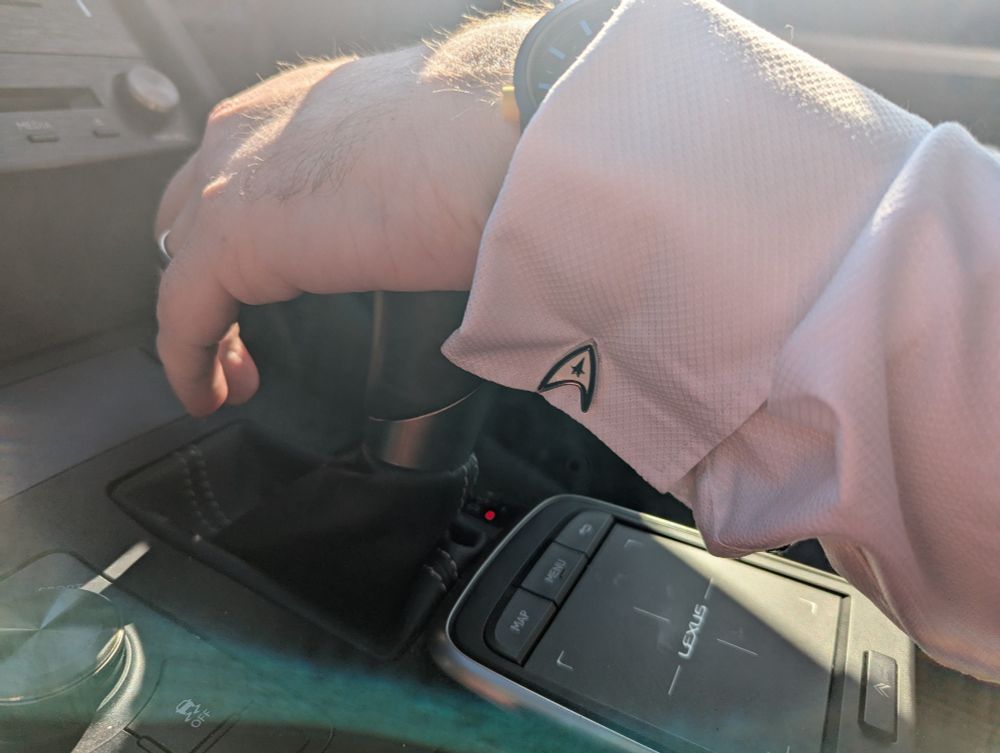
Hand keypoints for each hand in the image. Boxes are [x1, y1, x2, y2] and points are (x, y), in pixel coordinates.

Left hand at [155, 16, 532, 415]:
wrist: (500, 141)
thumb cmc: (488, 143)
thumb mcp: (416, 158)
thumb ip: (382, 187)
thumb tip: (409, 236)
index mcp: (299, 109)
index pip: (238, 175)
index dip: (242, 240)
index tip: (273, 286)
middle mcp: (251, 132)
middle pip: (194, 218)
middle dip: (211, 279)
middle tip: (243, 335)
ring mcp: (233, 177)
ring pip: (185, 265)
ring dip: (205, 328)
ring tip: (236, 377)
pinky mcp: (231, 236)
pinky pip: (182, 314)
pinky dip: (190, 361)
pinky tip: (212, 394)